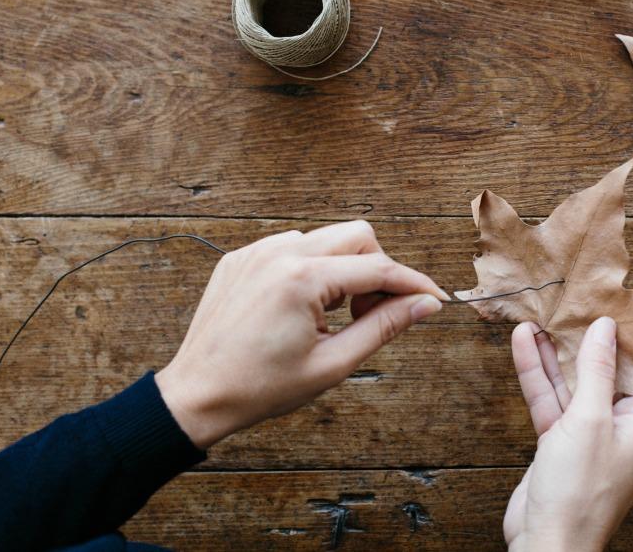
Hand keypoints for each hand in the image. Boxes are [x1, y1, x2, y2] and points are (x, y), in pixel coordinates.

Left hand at [154, 220, 448, 448]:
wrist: (197, 396)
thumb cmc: (261, 387)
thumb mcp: (332, 363)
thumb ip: (384, 327)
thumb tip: (424, 305)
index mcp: (302, 279)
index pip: (378, 268)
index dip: (413, 284)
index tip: (435, 299)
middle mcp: (279, 253)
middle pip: (357, 235)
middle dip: (377, 270)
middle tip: (372, 313)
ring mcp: (256, 251)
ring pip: (325, 238)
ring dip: (343, 269)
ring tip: (333, 316)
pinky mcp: (241, 257)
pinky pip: (292, 247)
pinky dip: (311, 269)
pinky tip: (302, 308)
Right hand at [504, 317, 632, 551]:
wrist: (547, 543)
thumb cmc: (580, 493)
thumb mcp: (590, 421)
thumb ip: (597, 371)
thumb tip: (606, 328)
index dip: (632, 331)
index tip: (614, 300)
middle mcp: (622, 424)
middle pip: (605, 368)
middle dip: (586, 336)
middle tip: (572, 300)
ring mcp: (589, 432)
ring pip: (573, 381)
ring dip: (555, 351)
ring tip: (540, 314)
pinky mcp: (560, 440)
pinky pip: (551, 399)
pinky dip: (538, 373)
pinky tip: (524, 344)